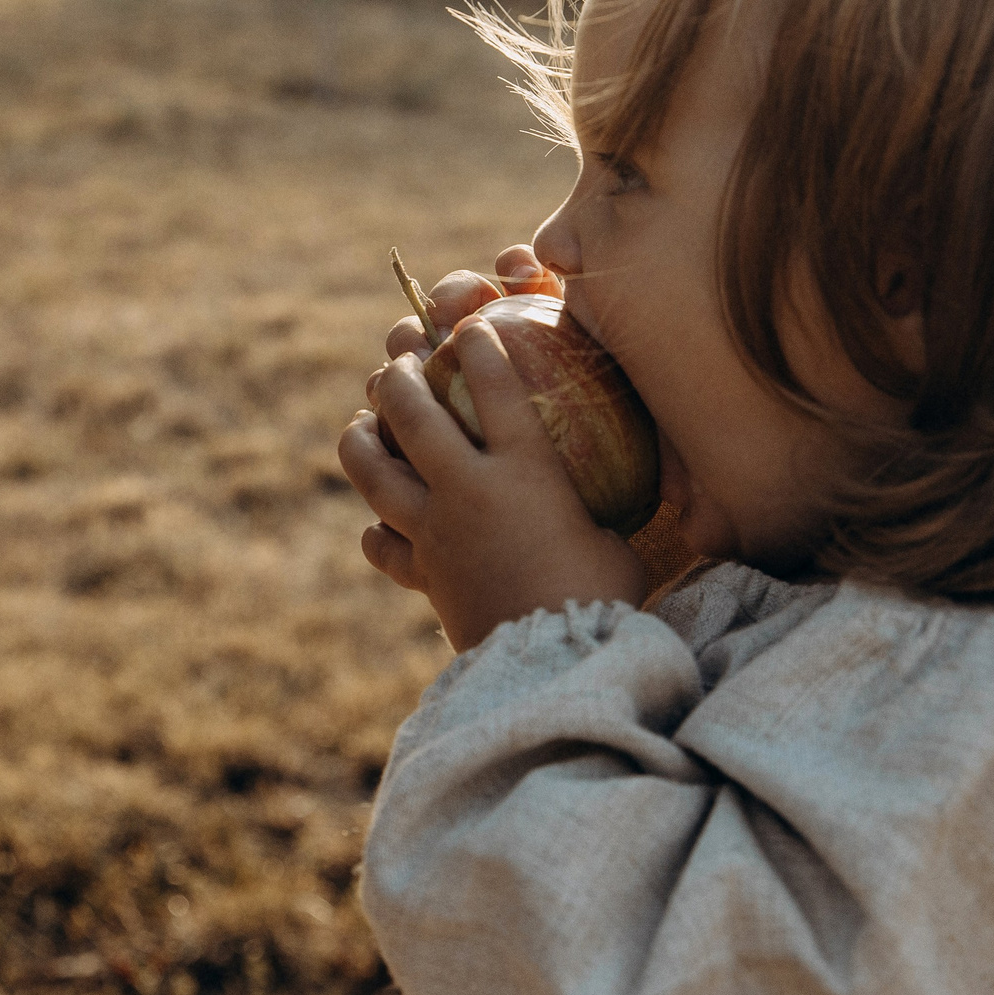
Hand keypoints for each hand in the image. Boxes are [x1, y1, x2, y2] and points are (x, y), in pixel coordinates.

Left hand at [343, 248, 643, 650]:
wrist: (557, 666)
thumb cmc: (604, 599)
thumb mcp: (614, 541)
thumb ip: (598, 512)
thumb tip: (633, 503)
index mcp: (526, 471)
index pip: (495, 387)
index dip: (478, 347)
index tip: (470, 328)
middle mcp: (469, 490)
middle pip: (411, 414)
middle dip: (397, 378)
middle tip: (398, 362)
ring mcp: (436, 532)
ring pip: (374, 471)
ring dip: (361, 441)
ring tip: (360, 427)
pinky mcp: (424, 575)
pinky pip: (384, 546)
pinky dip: (377, 533)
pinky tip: (378, 528)